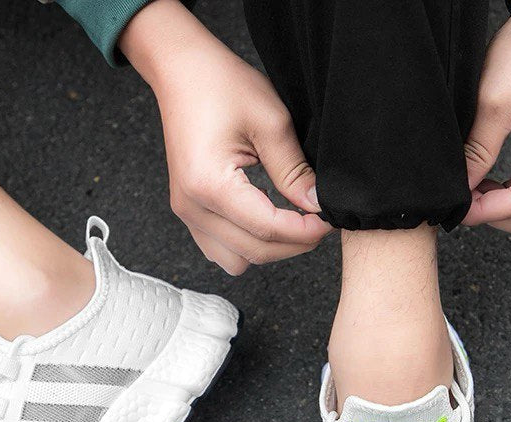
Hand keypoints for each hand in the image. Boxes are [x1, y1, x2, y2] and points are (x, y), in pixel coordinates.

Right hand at [120, 0, 331, 273]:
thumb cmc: (221, 85)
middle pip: (254, 251)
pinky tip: (265, 222)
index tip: (329, 220)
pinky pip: (219, 250)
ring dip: (269, 249)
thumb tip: (317, 206)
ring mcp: (186, 213)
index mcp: (210, 185)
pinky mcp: (188, 212)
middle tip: (319, 222)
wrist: (181, 72)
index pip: (267, 228)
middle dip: (293, 243)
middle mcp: (192, 207)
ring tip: (292, 223)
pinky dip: (246, 245)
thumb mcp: (270, 121)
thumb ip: (294, 171)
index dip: (304, 231)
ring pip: (237, 260)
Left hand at [463, 0, 510, 236]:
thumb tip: (457, 192)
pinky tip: (485, 179)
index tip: (452, 208)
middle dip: (493, 214)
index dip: (481, 212)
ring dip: (500, 204)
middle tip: (459, 200)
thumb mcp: (493, 107)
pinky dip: (509, 191)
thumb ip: (475, 156)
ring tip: (470, 184)